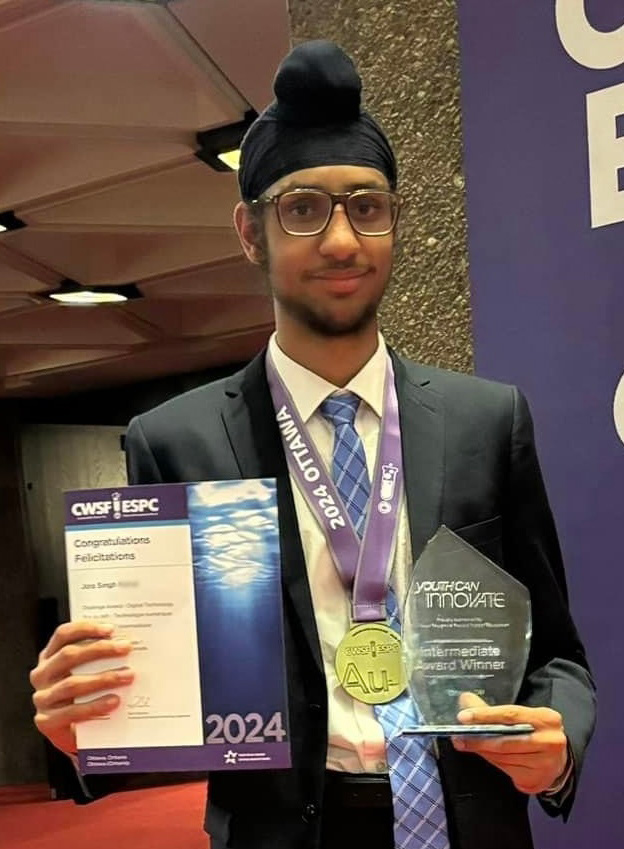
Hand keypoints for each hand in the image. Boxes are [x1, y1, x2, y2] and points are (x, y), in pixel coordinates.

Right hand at [30, 621, 133, 755]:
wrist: (75, 732)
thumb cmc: (84, 694)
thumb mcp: (86, 671)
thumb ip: (98, 657)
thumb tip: (125, 642)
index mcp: (49, 656)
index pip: (63, 635)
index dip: (86, 628)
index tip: (111, 629)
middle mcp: (42, 674)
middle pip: (68, 655)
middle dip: (100, 649)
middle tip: (126, 648)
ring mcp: (42, 698)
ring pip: (72, 684)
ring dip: (103, 678)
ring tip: (128, 676)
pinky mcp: (46, 721)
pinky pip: (72, 712)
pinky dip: (95, 705)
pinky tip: (114, 701)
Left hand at [451, 692, 568, 794]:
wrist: (556, 760)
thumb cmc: (534, 732)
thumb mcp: (521, 716)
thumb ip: (493, 709)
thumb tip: (466, 700)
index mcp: (546, 719)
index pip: (510, 714)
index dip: (485, 715)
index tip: (464, 717)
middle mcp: (550, 741)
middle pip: (505, 740)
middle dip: (478, 738)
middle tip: (458, 736)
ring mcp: (545, 763)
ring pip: (503, 756)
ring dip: (482, 750)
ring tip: (466, 744)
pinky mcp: (536, 779)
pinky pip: (506, 769)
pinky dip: (492, 761)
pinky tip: (484, 754)